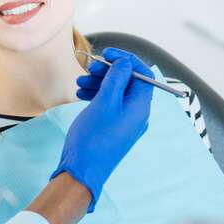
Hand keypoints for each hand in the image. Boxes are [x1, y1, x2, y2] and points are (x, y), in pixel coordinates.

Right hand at [51, 48, 154, 211]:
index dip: (125, 59)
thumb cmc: (94, 137)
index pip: (142, 73)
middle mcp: (137, 113)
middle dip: (109, 71)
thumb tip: (125, 62)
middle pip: (128, 81)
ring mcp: (125, 122)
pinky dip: (97, 95)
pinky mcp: (113, 127)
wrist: (82, 171)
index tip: (107, 53)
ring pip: (116, 92)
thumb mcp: (105, 101)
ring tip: (80, 83)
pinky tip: (81, 94)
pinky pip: (109, 104)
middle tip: (90, 68)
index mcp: (141, 106)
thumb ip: (117, 78)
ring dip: (99, 82)